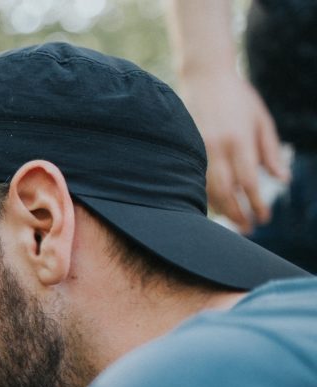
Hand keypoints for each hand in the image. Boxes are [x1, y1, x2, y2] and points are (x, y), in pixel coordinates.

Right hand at [181, 70, 288, 232]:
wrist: (205, 76)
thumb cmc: (239, 97)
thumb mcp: (262, 120)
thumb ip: (271, 151)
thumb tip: (282, 180)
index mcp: (239, 139)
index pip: (249, 182)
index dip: (257, 204)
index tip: (264, 218)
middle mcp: (217, 147)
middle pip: (226, 192)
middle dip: (237, 214)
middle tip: (248, 229)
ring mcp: (197, 148)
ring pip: (207, 189)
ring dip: (220, 209)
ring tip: (232, 221)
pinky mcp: (185, 148)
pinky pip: (194, 179)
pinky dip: (205, 195)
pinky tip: (214, 204)